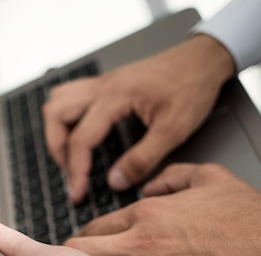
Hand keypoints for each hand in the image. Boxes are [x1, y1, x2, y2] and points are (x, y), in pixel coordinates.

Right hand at [43, 34, 234, 203]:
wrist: (204, 59)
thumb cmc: (192, 87)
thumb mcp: (174, 130)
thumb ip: (143, 159)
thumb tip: (117, 181)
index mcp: (116, 96)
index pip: (81, 138)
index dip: (76, 170)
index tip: (78, 193)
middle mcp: (104, 86)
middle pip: (56, 115)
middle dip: (57, 150)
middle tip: (72, 175)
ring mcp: (103, 82)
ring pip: (58, 102)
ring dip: (58, 131)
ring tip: (70, 156)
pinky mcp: (107, 83)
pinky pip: (70, 95)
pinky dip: (66, 116)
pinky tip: (77, 131)